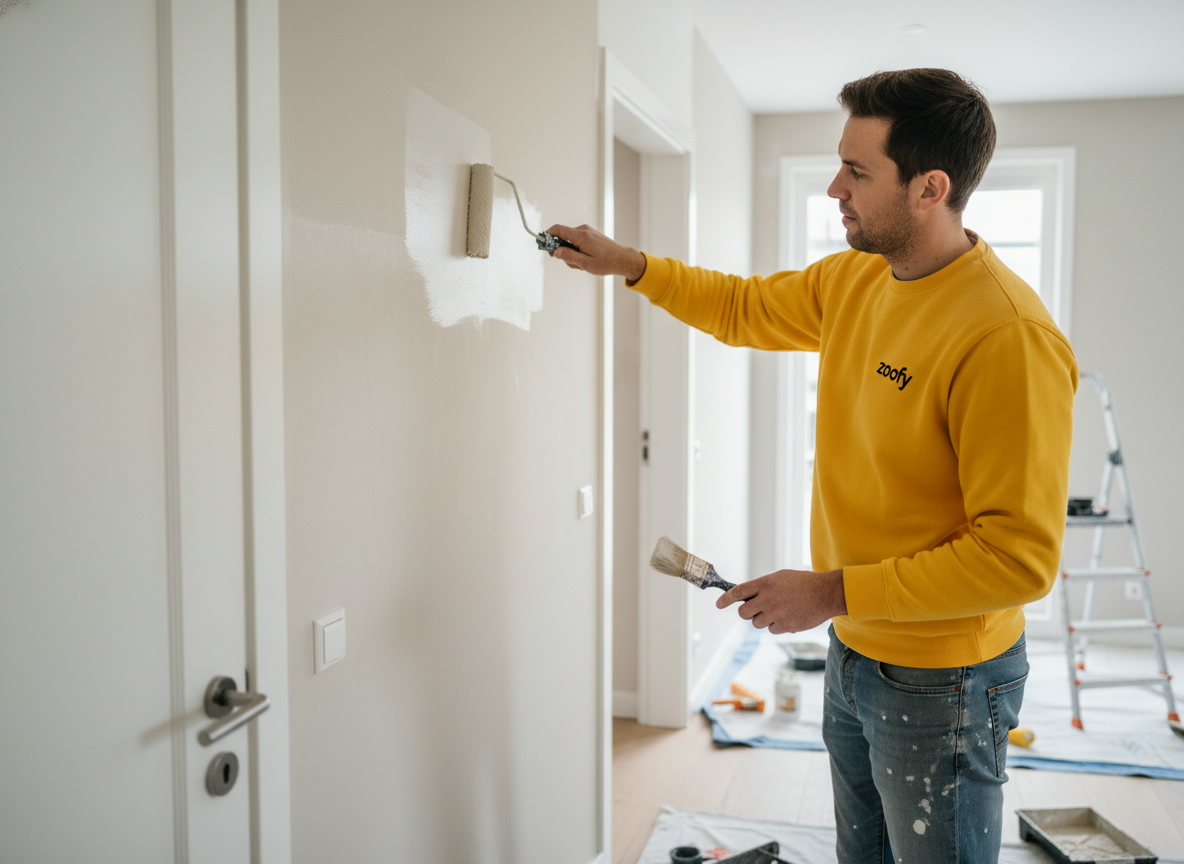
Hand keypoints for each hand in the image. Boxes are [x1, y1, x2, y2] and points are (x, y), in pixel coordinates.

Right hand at [545, 224, 646, 280]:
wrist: (622, 259)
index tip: (542, 244)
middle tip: (575, 264)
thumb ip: (569, 256)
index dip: (547, 235)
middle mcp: (583, 230)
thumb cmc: (606, 263)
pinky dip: (578, 250)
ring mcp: (587, 231)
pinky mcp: (589, 234)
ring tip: (584, 264)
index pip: (558, 229)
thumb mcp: (585, 264)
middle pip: (563, 238)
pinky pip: (576, 241)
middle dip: (563, 252)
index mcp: (581, 236)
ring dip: (572, 253)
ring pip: (570, 241)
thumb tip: (555, 251)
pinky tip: (587, 259)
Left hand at [717, 568, 846, 634]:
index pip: (738, 592)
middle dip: (747, 613)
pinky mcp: (785, 626)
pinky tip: (789, 616)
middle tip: (755, 610)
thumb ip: (762, 587)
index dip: (726, 599)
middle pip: (743, 613)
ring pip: (757, 623)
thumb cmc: (803, 583)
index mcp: (765, 584)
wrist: (826, 593)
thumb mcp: (780, 578)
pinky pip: (772, 629)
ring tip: (780, 610)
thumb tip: (746, 597)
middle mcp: (767, 599)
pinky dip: (778, 625)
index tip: (718, 604)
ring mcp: (776, 613)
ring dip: (764, 619)